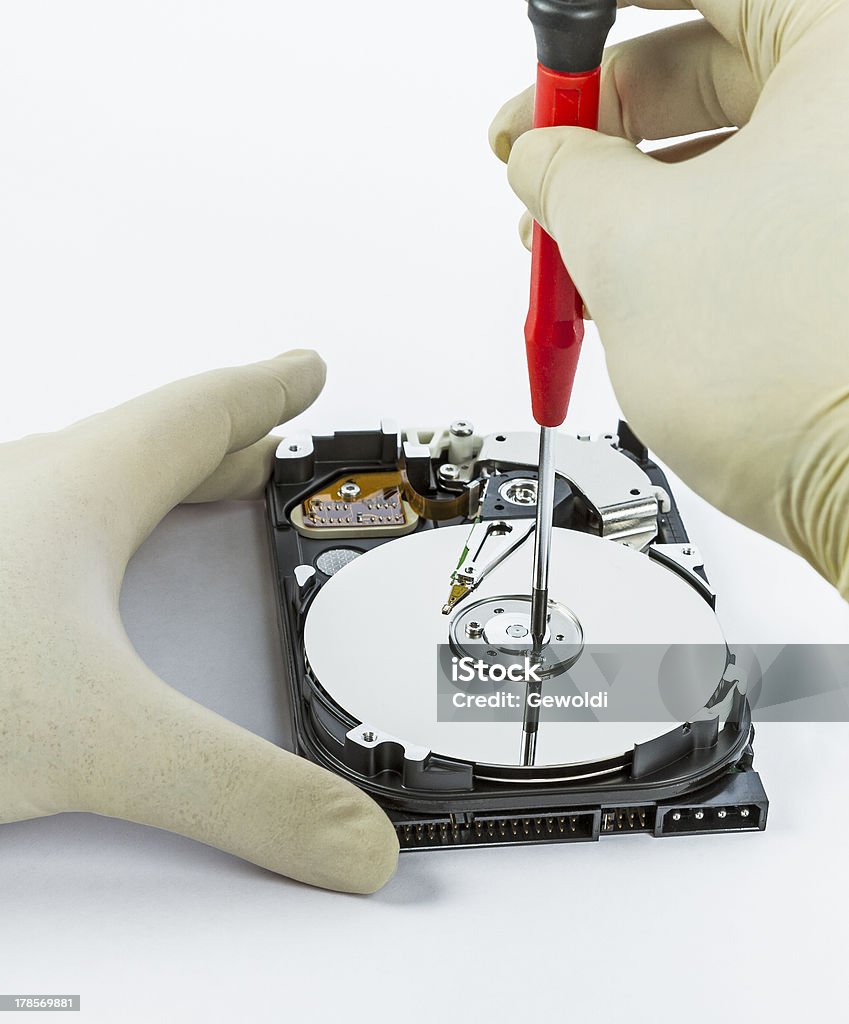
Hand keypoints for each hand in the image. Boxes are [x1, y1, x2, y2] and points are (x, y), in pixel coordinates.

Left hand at [0, 351, 398, 893]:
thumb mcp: (96, 740)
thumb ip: (242, 795)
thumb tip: (350, 841)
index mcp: (76, 492)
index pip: (202, 413)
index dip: (268, 390)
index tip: (306, 369)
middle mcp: (23, 501)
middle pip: (150, 448)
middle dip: (223, 446)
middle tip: (272, 448)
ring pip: (86, 493)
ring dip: (152, 494)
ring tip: (195, 506)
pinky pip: (43, 546)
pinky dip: (91, 552)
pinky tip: (80, 602)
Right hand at [490, 0, 848, 596]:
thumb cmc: (806, 374)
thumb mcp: (628, 243)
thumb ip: (562, 172)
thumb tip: (539, 159)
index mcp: (847, 48)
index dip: (599, 11)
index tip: (555, 29)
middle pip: (714, 58)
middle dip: (601, 111)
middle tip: (536, 153)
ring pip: (730, 141)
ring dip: (631, 182)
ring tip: (565, 235)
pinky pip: (757, 204)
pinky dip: (683, 227)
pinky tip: (629, 270)